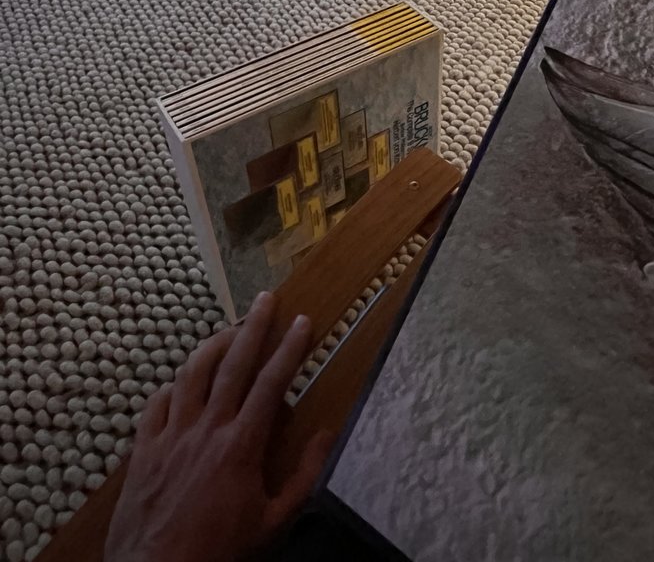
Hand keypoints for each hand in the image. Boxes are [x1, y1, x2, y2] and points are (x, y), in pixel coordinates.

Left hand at [105, 292, 332, 561]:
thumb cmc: (219, 552)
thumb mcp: (273, 522)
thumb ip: (304, 477)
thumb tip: (328, 435)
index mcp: (241, 445)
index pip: (272, 383)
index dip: (289, 348)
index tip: (302, 322)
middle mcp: (207, 429)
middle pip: (233, 364)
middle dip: (253, 327)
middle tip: (266, 299)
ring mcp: (171, 435)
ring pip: (192, 373)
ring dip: (213, 344)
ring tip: (230, 328)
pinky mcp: (144, 448)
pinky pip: (157, 402)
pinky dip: (174, 385)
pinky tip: (183, 381)